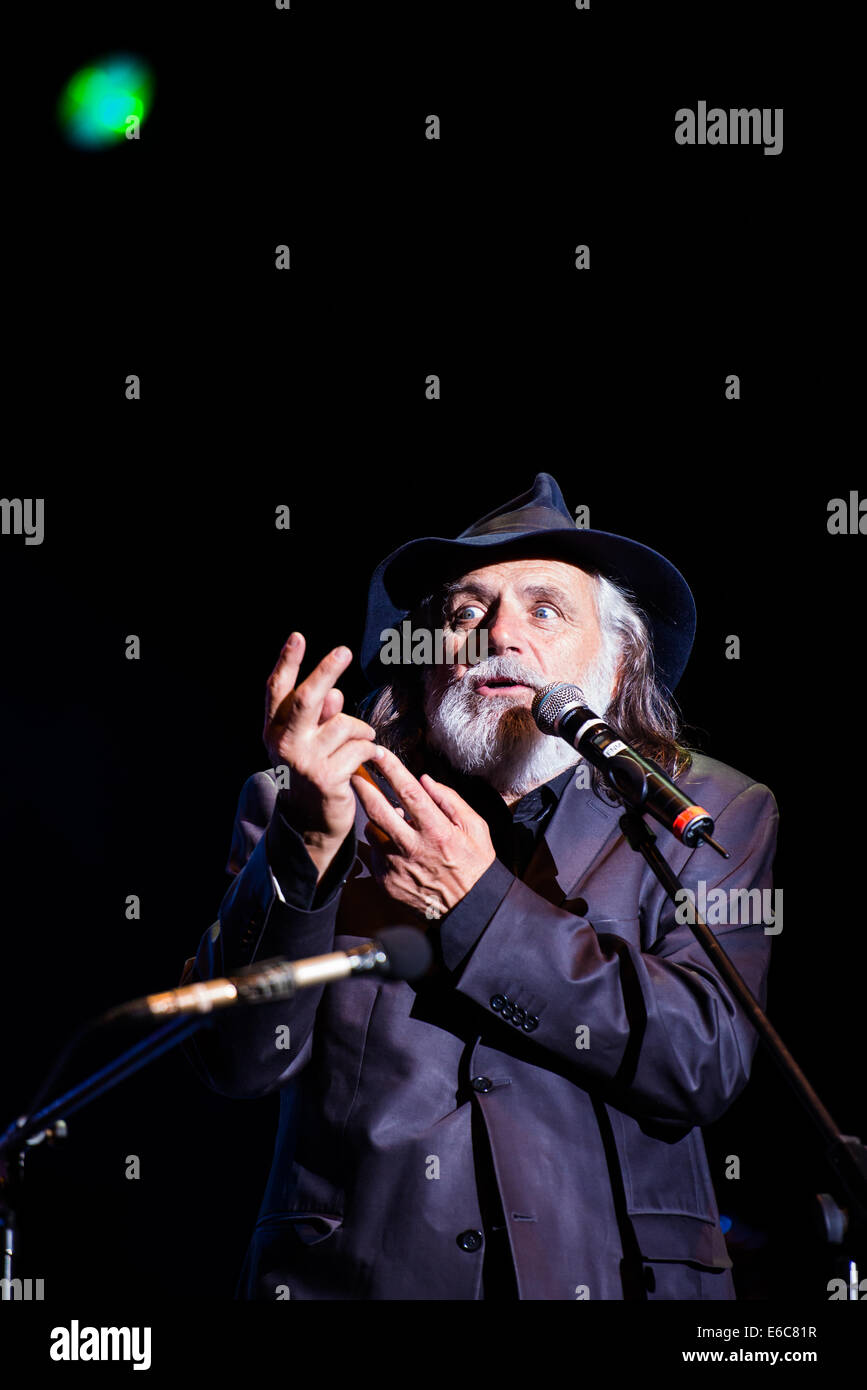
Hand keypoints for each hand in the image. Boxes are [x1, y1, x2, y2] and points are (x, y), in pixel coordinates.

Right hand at [263, 633, 380, 879]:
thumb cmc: (314, 769)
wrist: (312, 821)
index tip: (298, 636)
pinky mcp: (328, 778)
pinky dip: (369, 750)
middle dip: (326, 671)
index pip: (277, 690)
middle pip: (307, 699)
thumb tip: (335, 693)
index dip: (287, 662)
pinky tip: (368, 759)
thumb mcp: (311, 739)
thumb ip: (320, 715)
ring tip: (362, 742)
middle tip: (344, 651)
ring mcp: (305, 762)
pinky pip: (360, 748)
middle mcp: (284, 743)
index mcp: (274, 729)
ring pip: (344, 724)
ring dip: (361, 730)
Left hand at [349, 747, 495, 920]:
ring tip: (392, 820)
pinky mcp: (387, 882)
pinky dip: (382, 846)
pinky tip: (397, 848)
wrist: (469, 908)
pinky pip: (375, 854)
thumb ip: (450, 800)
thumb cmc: (474, 863)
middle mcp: (413, 847)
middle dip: (362, 786)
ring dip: (376, 820)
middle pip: (377, 809)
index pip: (408, 792)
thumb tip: (425, 780)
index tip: (378, 753)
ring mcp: (397, 866)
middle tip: (353, 771)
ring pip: (372, 831)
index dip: (391, 769)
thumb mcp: (475, 827)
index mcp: (436, 830)